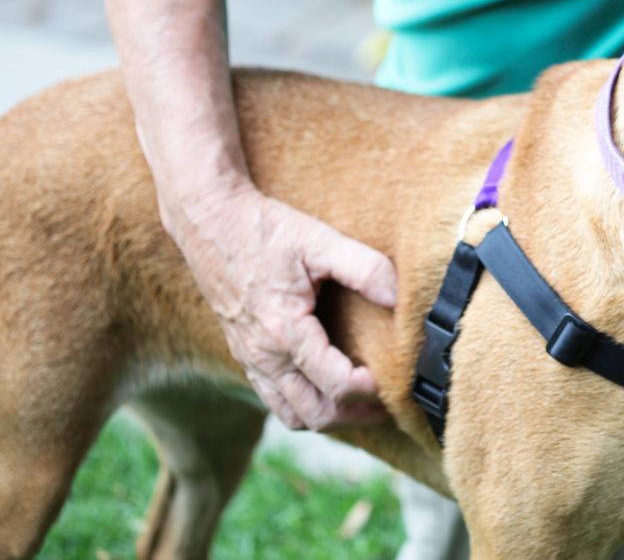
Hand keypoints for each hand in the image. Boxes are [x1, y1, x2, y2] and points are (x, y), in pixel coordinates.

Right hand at [165, 185, 397, 429]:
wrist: (209, 221)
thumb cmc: (264, 229)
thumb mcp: (319, 240)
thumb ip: (365, 268)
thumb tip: (400, 298)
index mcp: (284, 332)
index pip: (336, 385)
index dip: (371, 389)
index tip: (394, 377)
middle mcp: (263, 355)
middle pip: (315, 414)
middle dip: (356, 415)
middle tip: (388, 404)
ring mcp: (250, 359)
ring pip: (292, 415)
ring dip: (330, 417)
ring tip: (363, 404)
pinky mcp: (244, 354)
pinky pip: (275, 399)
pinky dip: (305, 404)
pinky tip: (328, 388)